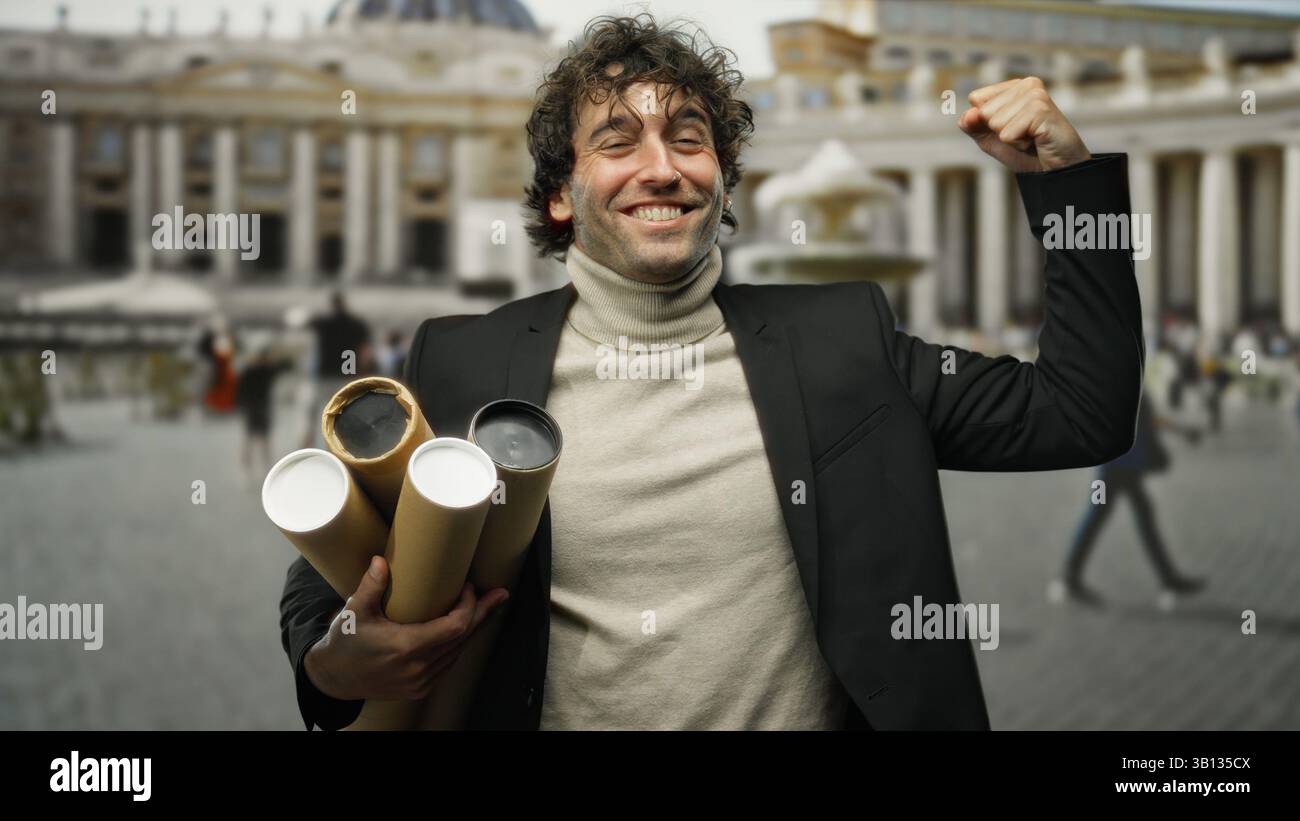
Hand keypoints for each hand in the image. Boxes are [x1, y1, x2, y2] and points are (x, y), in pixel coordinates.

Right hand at [304, 556, 508, 701]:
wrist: (333, 679)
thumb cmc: (344, 642)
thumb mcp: (354, 611)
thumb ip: (371, 585)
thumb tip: (382, 559)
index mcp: (405, 647)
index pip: (455, 627)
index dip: (469, 606)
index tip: (468, 586)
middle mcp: (418, 668)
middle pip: (464, 638)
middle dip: (482, 614)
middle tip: (500, 594)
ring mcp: (421, 682)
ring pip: (459, 652)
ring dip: (473, 629)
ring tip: (488, 607)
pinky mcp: (420, 689)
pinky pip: (449, 664)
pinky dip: (459, 645)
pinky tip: (466, 630)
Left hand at [958, 77, 1090, 172]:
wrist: (1056, 170)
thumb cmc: (1027, 152)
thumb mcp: (992, 139)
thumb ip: (973, 126)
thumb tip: (967, 115)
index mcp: (1014, 87)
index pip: (976, 99)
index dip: (986, 123)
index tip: (1011, 128)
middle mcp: (1026, 85)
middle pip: (984, 111)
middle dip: (999, 132)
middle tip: (1024, 136)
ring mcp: (1035, 95)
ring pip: (995, 122)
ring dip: (1011, 139)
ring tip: (1031, 138)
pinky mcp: (1041, 109)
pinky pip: (1007, 133)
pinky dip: (1018, 144)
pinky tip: (1036, 140)